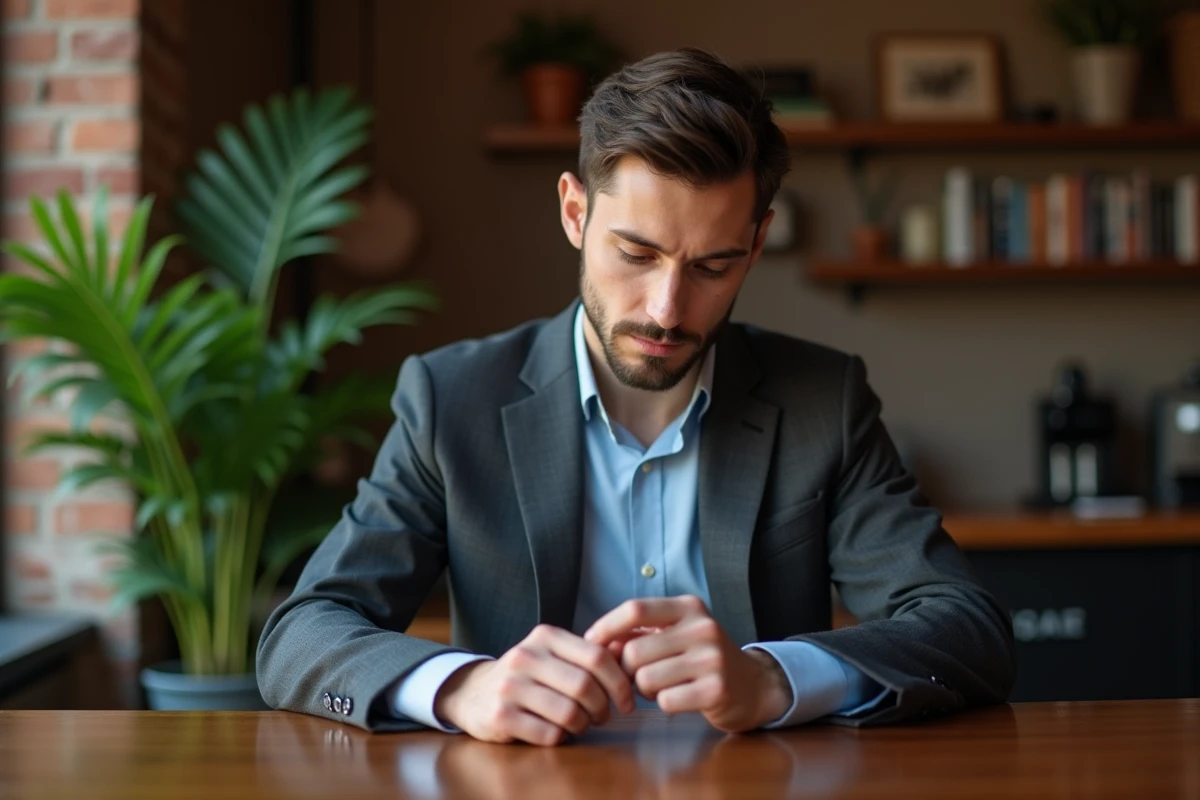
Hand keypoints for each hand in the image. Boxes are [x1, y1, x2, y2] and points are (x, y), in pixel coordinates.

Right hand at [433, 624, 635, 745]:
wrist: (473, 692)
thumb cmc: (527, 675)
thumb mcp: (553, 654)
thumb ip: (587, 654)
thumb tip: (629, 656)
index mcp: (545, 636)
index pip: (597, 657)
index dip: (620, 683)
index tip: (627, 702)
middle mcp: (525, 656)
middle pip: (585, 686)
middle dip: (603, 708)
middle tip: (602, 716)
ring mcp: (510, 686)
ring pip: (569, 713)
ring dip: (583, 725)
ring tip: (580, 724)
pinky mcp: (500, 715)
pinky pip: (549, 734)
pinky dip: (561, 738)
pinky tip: (556, 732)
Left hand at [584, 595, 792, 732]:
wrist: (752, 685)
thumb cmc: (702, 658)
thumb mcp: (675, 634)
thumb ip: (639, 633)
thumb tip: (598, 642)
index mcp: (689, 607)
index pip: (636, 609)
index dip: (607, 626)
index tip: (592, 642)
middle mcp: (702, 627)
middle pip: (634, 651)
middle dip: (627, 670)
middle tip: (638, 677)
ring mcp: (712, 658)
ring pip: (646, 679)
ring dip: (644, 690)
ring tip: (661, 687)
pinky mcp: (716, 689)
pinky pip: (665, 701)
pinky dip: (664, 704)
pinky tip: (679, 698)